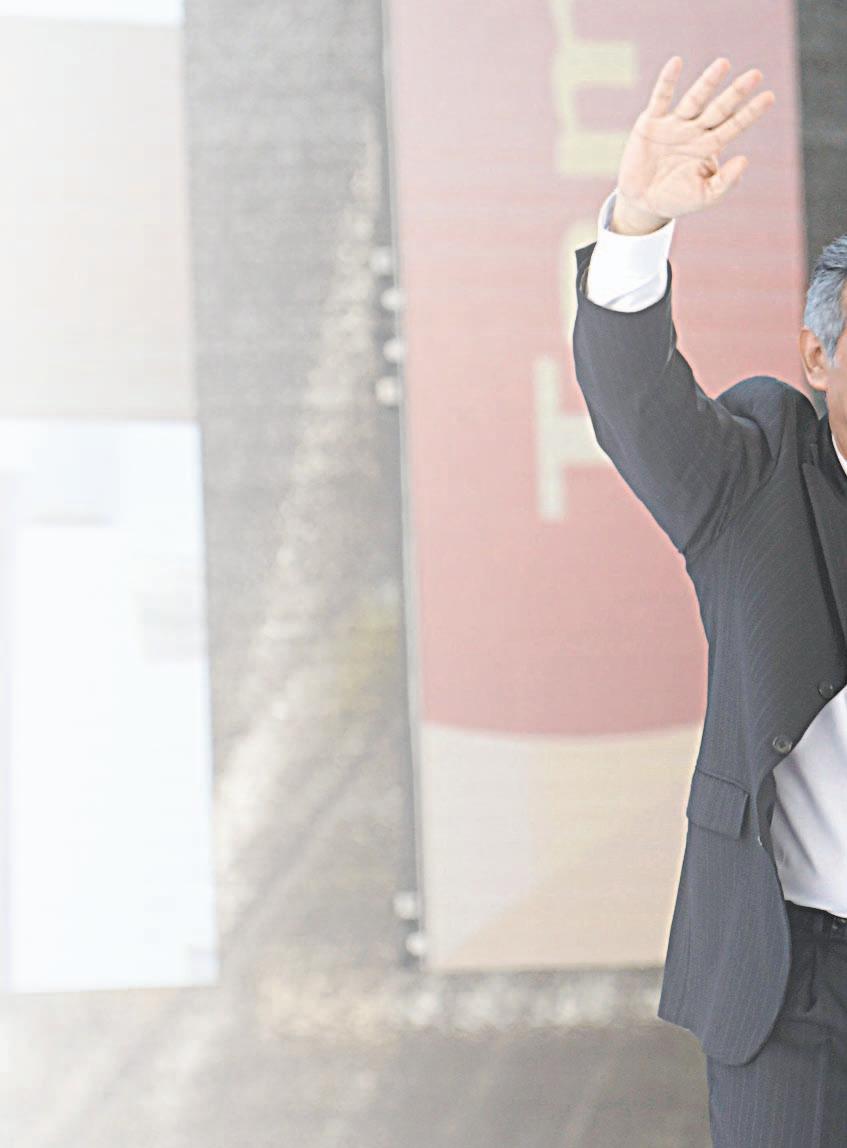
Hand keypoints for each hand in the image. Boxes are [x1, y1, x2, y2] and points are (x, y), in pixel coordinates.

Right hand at [613, 56, 775, 230]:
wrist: (641, 202)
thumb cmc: (676, 199)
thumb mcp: (704, 197)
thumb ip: (725, 182)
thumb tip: (745, 160)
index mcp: (709, 146)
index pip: (734, 126)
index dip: (750, 112)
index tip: (769, 97)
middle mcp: (694, 131)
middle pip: (719, 109)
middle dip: (736, 93)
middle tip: (756, 75)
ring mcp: (673, 124)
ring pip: (694, 100)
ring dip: (708, 82)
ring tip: (724, 64)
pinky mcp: (650, 122)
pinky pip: (660, 98)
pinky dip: (667, 81)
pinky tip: (676, 62)